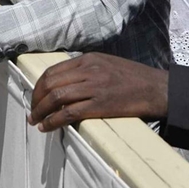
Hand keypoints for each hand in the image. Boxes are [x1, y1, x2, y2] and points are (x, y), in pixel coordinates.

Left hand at [28, 53, 168, 132]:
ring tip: (35, 121)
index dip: (38, 86)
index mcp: (86, 59)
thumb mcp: (105, 63)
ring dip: (41, 111)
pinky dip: (53, 121)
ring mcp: (93, 87)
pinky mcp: (100, 105)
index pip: (52, 71)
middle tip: (32, 112)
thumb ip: (84, 69)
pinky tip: (47, 127)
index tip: (34, 97)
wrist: (156, 88)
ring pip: (56, 97)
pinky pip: (69, 113)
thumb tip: (63, 82)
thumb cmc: (131, 77)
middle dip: (36, 99)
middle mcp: (87, 70)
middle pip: (50, 83)